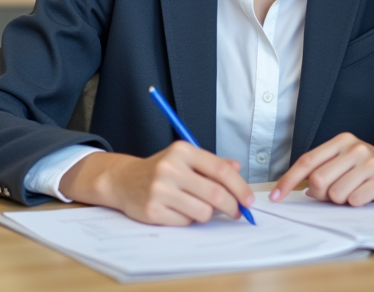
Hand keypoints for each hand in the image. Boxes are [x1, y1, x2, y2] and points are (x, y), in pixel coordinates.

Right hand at [58, 142, 254, 225]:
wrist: (123, 180)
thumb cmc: (159, 170)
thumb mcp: (184, 159)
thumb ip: (211, 163)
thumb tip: (238, 169)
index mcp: (182, 151)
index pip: (220, 170)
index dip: (240, 187)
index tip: (249, 200)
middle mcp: (170, 168)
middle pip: (216, 194)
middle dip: (232, 206)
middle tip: (237, 212)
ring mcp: (160, 190)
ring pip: (203, 211)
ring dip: (208, 214)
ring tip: (199, 207)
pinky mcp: (153, 210)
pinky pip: (186, 222)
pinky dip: (189, 219)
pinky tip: (180, 211)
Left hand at [269, 131, 373, 207]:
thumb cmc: (368, 167)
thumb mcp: (345, 162)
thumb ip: (323, 171)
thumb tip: (303, 190)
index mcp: (340, 142)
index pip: (307, 161)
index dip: (288, 180)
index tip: (275, 197)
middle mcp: (354, 148)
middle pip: (319, 180)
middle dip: (322, 194)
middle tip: (334, 194)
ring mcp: (369, 162)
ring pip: (336, 194)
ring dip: (342, 200)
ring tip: (354, 191)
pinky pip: (355, 200)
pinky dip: (357, 203)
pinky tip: (366, 194)